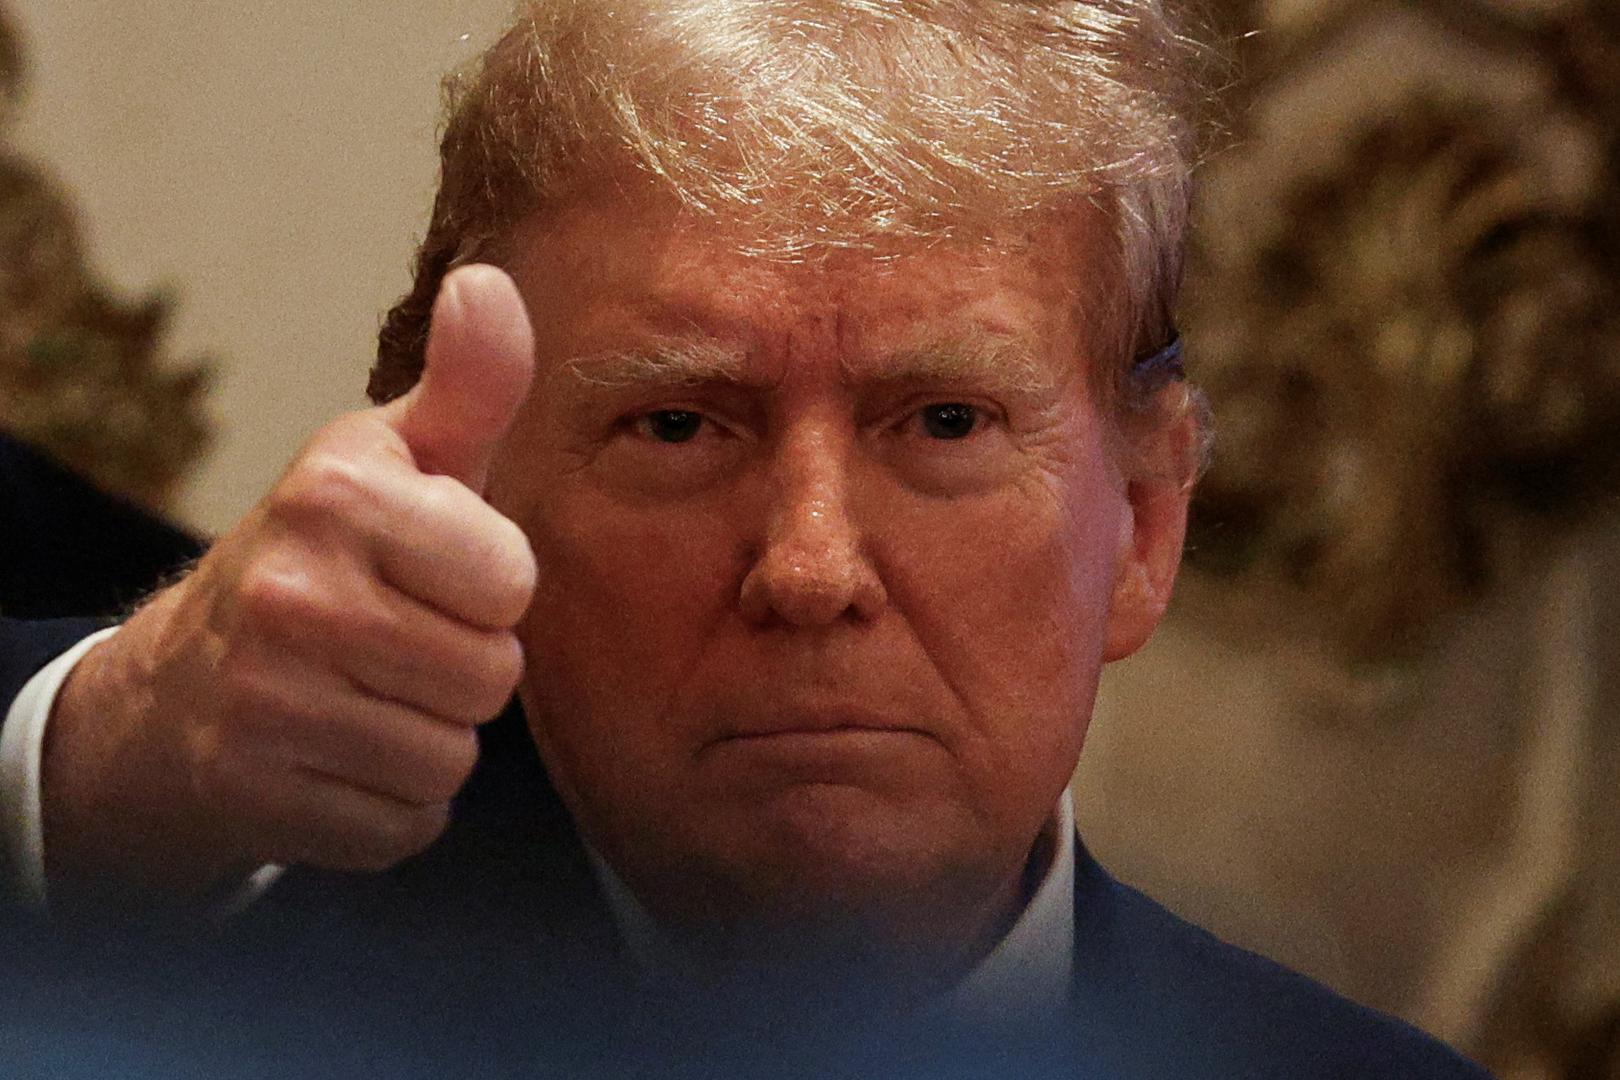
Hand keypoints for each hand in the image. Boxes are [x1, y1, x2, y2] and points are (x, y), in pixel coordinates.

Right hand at [41, 265, 536, 902]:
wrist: (179, 688)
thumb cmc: (328, 559)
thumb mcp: (397, 461)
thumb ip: (470, 388)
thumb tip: (494, 285)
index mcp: (337, 492)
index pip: (513, 583)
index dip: (488, 588)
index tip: (430, 574)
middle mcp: (290, 589)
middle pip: (491, 677)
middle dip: (462, 668)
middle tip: (393, 643)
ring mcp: (262, 699)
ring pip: (451, 757)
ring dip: (427, 738)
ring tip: (364, 697)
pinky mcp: (253, 795)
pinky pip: (406, 824)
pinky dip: (387, 803)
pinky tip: (337, 756)